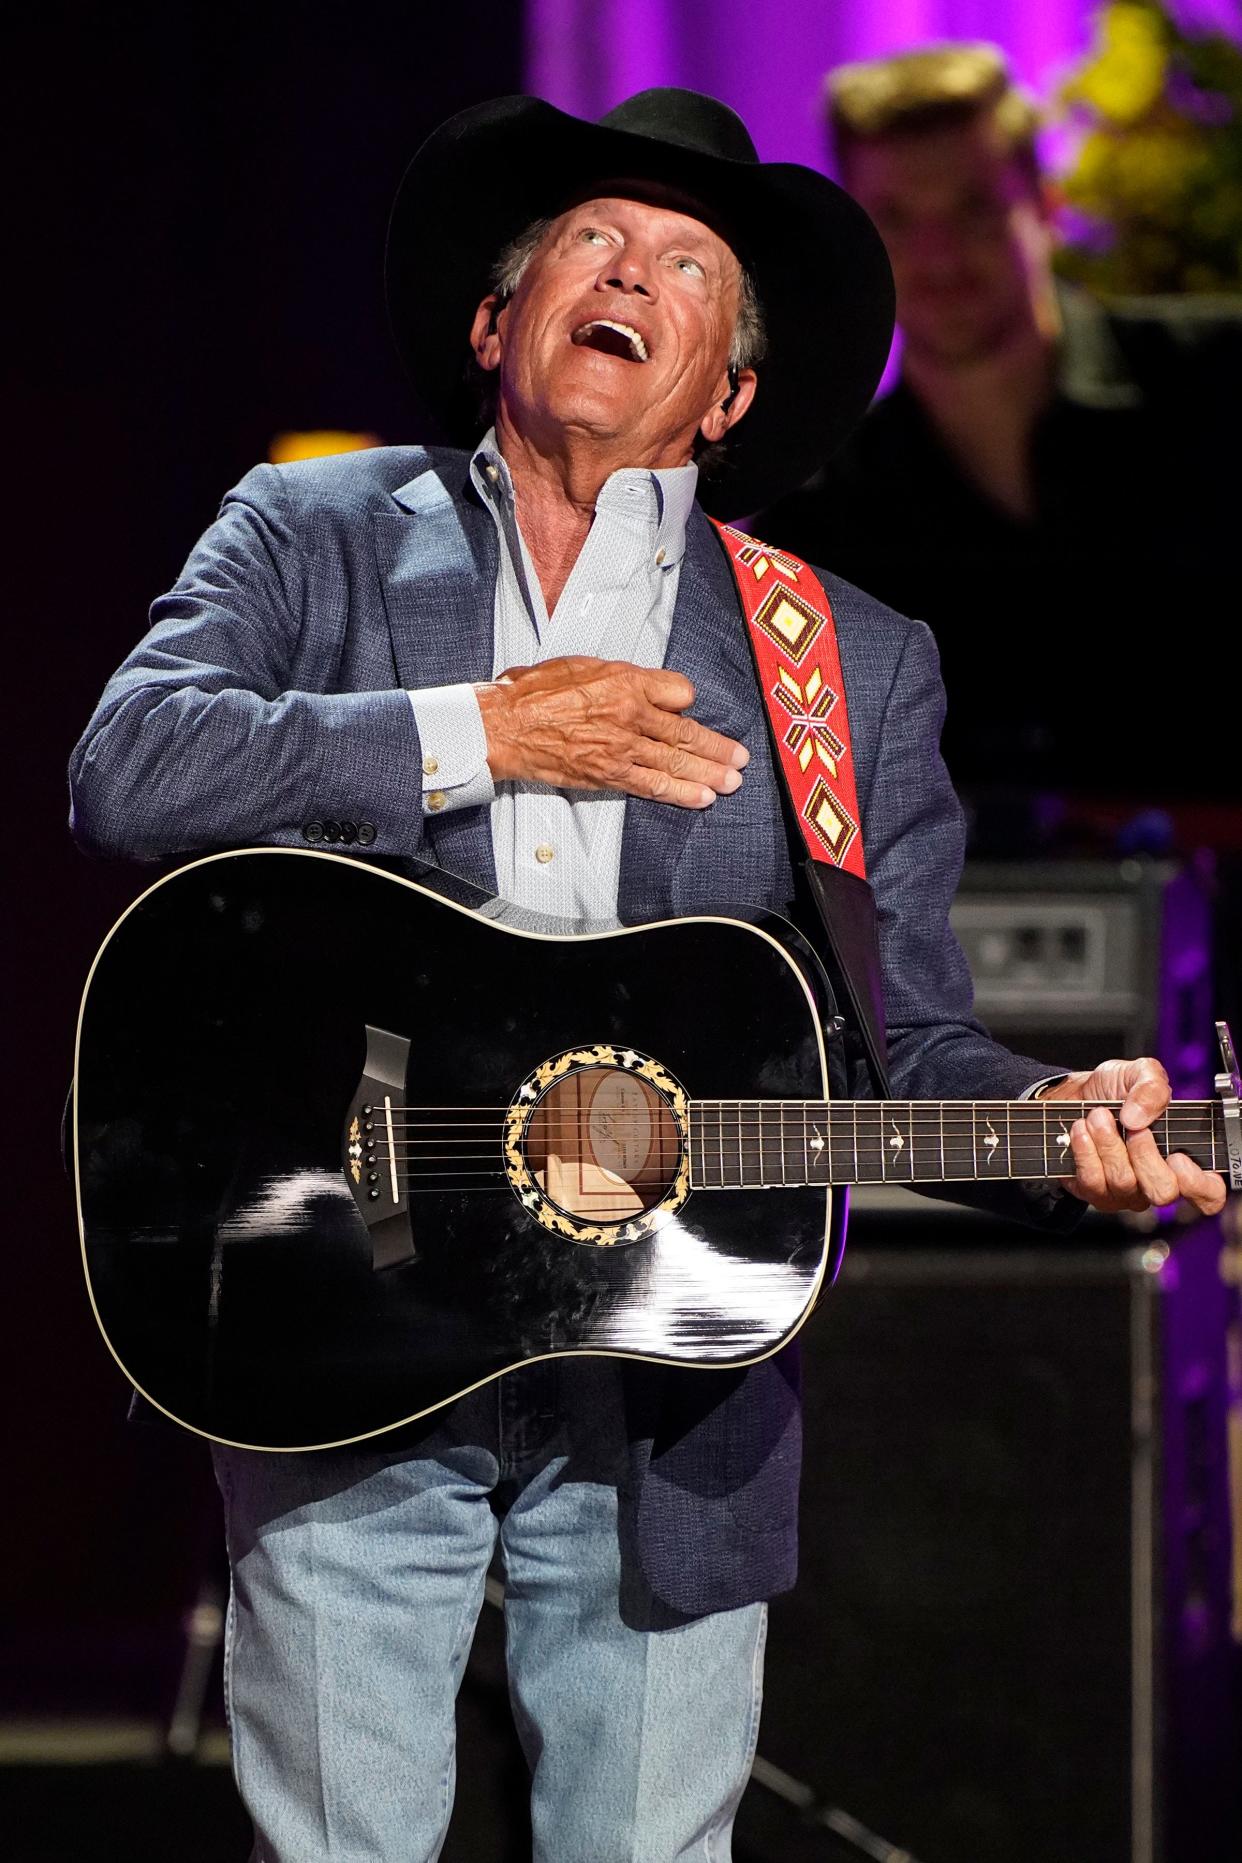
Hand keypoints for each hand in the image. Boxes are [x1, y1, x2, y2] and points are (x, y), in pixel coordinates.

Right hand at [475, 656, 748, 807]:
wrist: (505, 726)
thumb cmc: (535, 692)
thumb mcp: (582, 665)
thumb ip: (619, 677)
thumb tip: (647, 687)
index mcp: (626, 680)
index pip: (679, 691)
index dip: (684, 700)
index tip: (685, 707)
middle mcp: (631, 714)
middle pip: (686, 732)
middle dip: (716, 748)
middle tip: (740, 758)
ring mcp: (622, 747)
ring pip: (676, 762)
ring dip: (709, 773)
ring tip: (731, 782)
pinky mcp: (609, 774)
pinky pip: (652, 785)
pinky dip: (680, 793)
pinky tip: (701, 799)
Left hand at [1039, 1057, 1226, 1216]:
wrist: (1075, 1093)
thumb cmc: (1116, 1089)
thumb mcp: (1140, 1073)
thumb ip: (1152, 1087)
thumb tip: (1139, 1117)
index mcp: (1182, 1158)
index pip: (1208, 1195)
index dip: (1198, 1184)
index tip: (1178, 1157)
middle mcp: (1156, 1180)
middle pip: (1162, 1192)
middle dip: (1143, 1154)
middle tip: (1130, 1125)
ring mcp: (1125, 1191)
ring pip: (1123, 1183)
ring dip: (1108, 1143)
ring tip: (1098, 1116)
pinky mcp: (1093, 1191)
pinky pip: (1093, 1182)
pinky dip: (1085, 1150)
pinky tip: (1082, 1130)